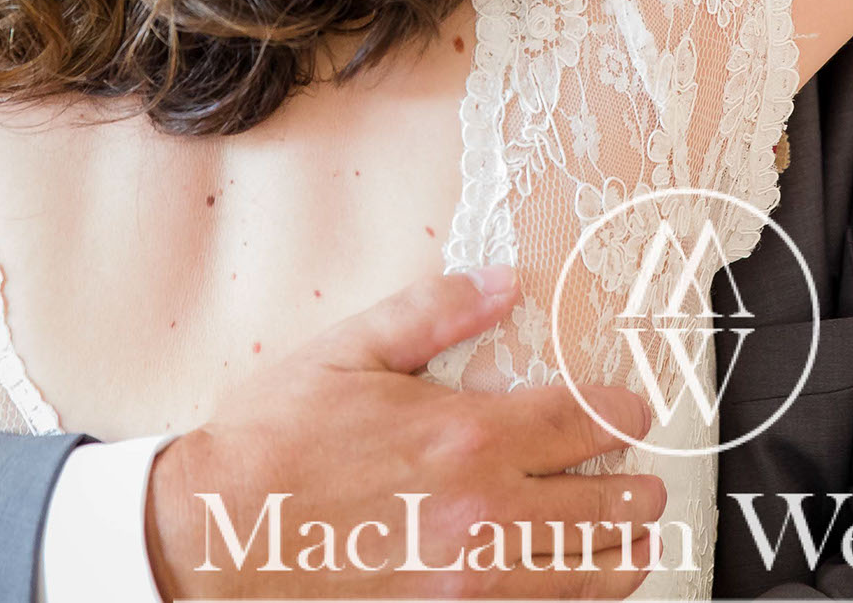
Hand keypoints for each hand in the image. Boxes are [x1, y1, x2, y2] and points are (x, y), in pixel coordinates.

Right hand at [149, 268, 666, 598]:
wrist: (209, 541)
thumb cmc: (271, 444)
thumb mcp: (347, 353)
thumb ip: (433, 312)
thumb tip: (503, 281)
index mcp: (467, 436)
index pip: (586, 421)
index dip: (622, 414)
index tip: (632, 413)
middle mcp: (484, 514)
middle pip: (605, 504)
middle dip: (635, 489)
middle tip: (643, 483)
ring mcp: (471, 583)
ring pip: (586, 571)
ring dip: (624, 552)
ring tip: (638, 540)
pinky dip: (571, 599)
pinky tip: (578, 586)